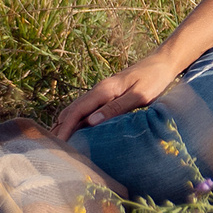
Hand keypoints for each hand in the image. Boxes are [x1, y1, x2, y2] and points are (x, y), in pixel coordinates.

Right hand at [55, 54, 180, 138]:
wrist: (163, 63)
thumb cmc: (154, 79)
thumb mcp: (139, 96)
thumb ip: (116, 108)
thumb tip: (90, 122)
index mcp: (103, 90)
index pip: (76, 112)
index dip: (65, 128)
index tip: (58, 145)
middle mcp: (98, 90)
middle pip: (71, 111)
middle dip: (60, 128)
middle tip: (50, 149)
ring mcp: (102, 92)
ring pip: (76, 110)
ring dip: (65, 124)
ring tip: (58, 143)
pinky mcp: (107, 95)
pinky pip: (86, 109)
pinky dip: (76, 120)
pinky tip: (75, 129)